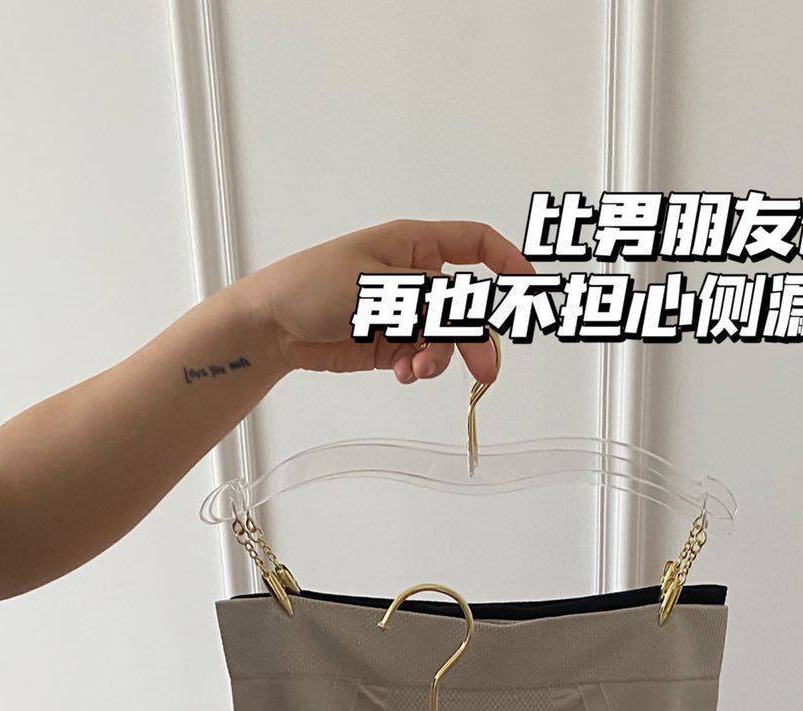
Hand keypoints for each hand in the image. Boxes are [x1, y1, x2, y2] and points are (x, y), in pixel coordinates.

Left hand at [233, 218, 532, 386]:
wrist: (273, 326)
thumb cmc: (314, 286)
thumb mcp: (382, 286)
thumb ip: (434, 302)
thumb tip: (474, 319)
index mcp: (415, 244)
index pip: (476, 244)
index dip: (508, 263)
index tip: (529, 289)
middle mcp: (416, 277)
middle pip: (466, 306)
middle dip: (474, 339)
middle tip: (484, 371)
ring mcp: (406, 313)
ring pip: (446, 339)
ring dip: (438, 359)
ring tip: (413, 370)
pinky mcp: (393, 345)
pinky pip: (424, 359)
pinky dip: (419, 370)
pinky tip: (401, 373)